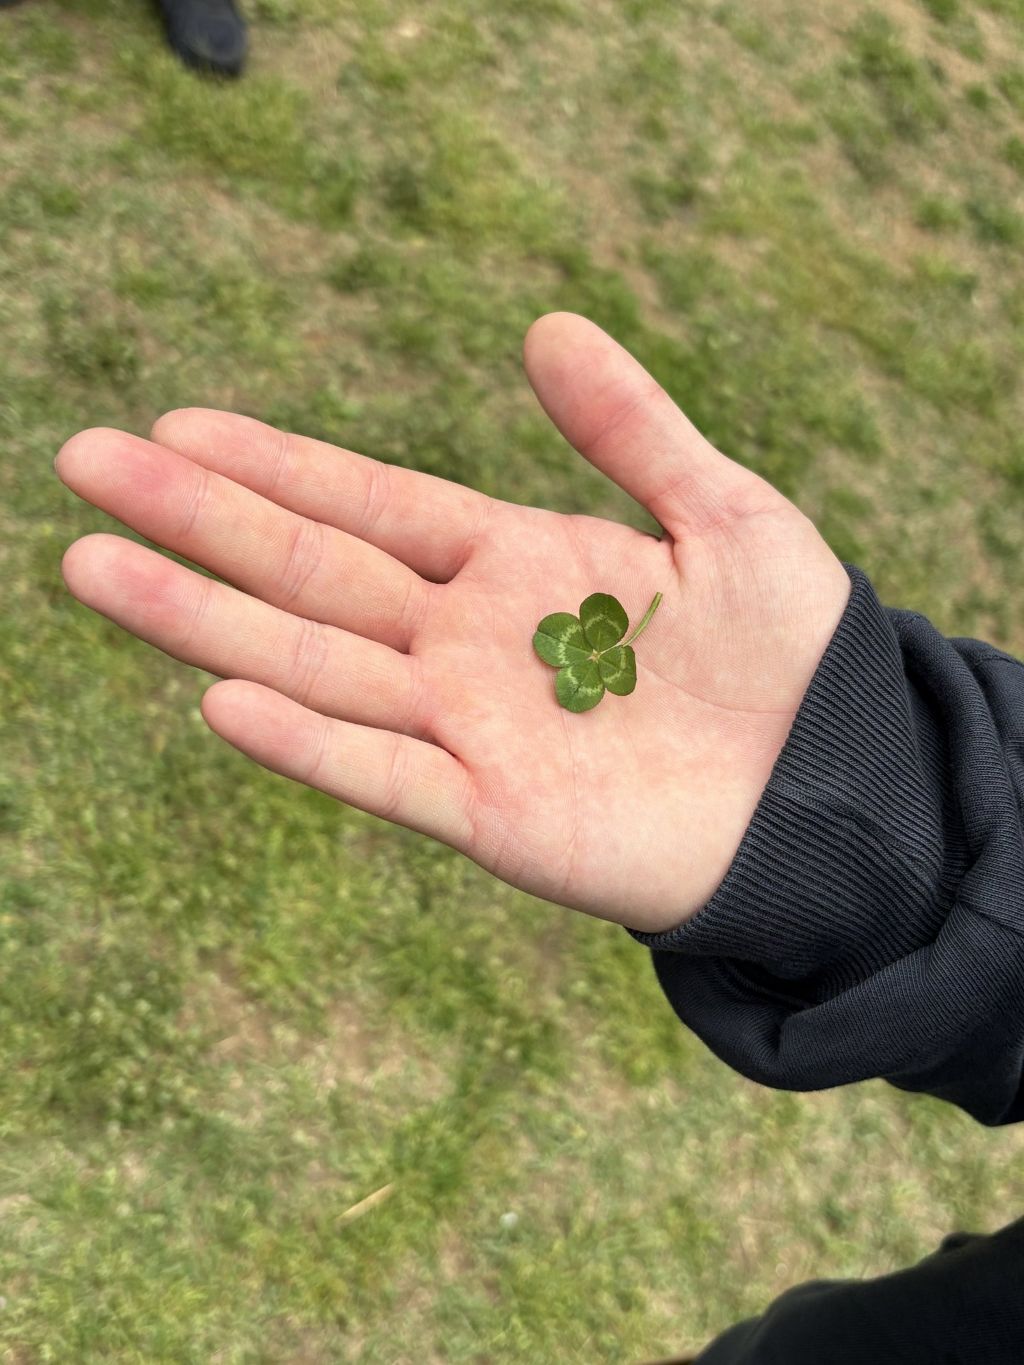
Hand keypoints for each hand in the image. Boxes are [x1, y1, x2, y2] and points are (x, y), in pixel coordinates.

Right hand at [54, 312, 851, 933]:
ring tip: (92, 568)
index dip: (273, 465)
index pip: (368, 503)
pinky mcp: (496, 816)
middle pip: (311, 572)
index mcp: (515, 566)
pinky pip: (387, 776)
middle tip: (83, 463)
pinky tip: (221, 697)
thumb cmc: (793, 656)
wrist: (837, 789)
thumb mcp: (725, 513)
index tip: (174, 424)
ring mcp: (472, 731)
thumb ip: (634, 427)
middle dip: (197, 520)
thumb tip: (547, 327)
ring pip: (315, 666)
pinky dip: (307, 742)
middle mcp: (469, 645)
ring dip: (204, 618)